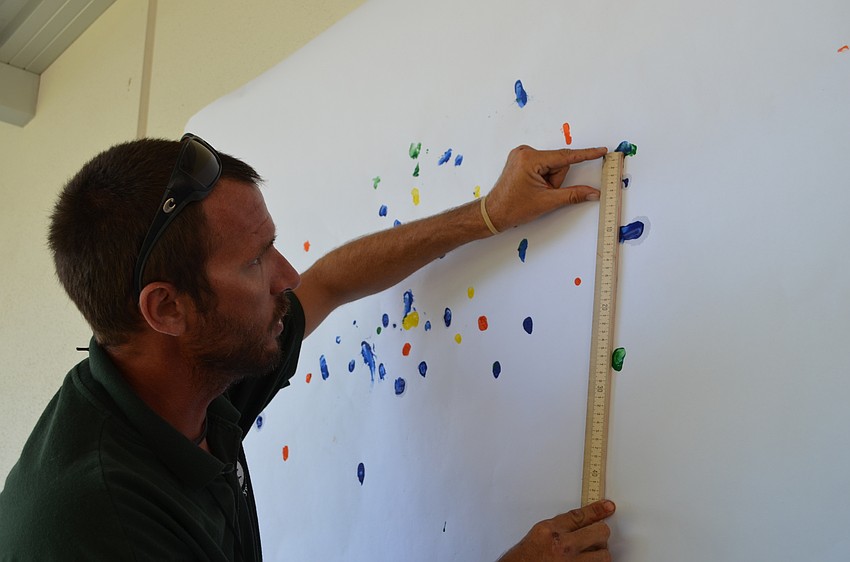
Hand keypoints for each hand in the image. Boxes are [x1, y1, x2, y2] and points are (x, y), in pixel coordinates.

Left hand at [485, 145, 607, 231]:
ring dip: (549, 180)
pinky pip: (543, 166)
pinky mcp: (521, 160)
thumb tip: (593, 193)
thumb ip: (573, 195)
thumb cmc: (513, 207)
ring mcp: (522, 155)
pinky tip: (532, 186)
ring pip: (551, 165)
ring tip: (535, 191)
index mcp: (531, 158)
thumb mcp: (547, 202)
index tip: (601, 150)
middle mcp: (525, 152)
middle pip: (558, 163)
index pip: (566, 156)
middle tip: (543, 192)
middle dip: (555, 180)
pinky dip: (543, 177)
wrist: (494, 213)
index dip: (586, 154)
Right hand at [497, 500, 615, 561]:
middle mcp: (563, 547)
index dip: (598, 510)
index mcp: (550, 531)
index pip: (581, 516)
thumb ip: (561, 526)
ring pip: (604, 554)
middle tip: (594, 537)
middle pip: (600, 532)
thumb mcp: (539, 533)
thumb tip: (584, 521)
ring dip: (599, 554)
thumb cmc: (526, 558)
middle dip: (599, 533)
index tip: (608, 507)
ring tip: (589, 554)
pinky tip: (586, 561)